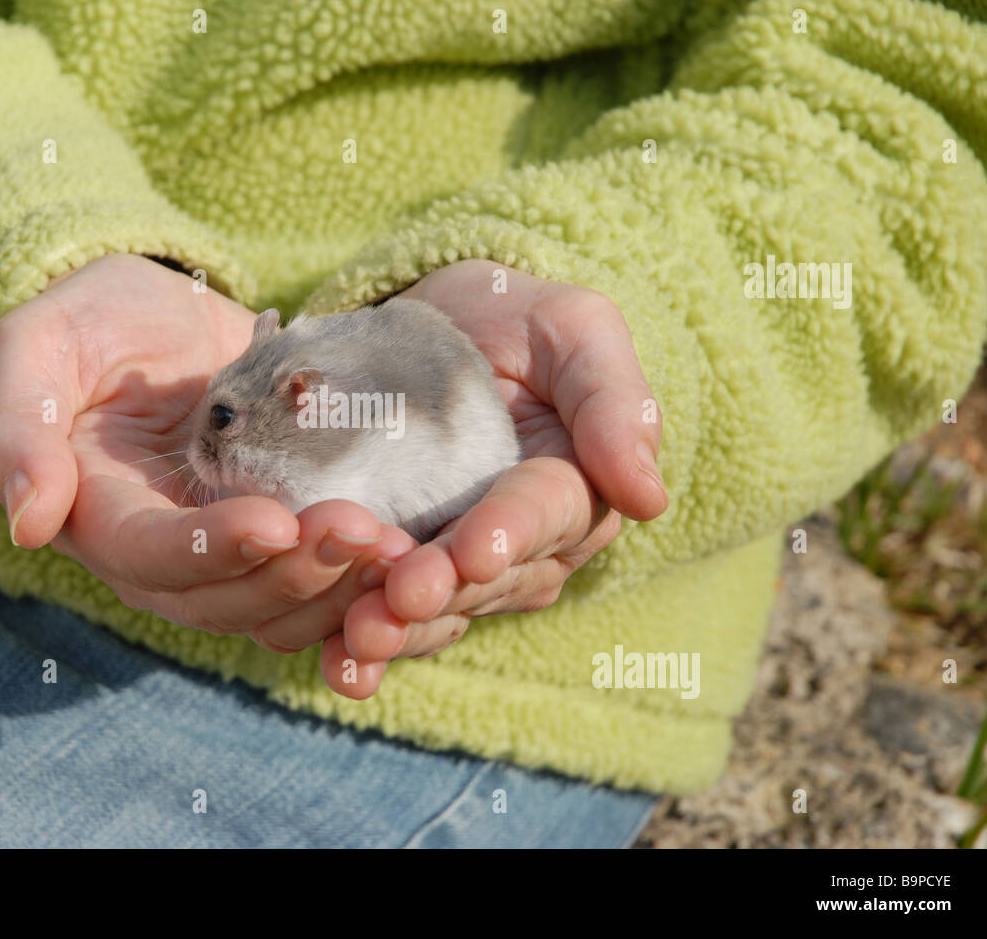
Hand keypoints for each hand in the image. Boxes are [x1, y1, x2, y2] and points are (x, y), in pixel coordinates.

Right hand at [0, 254, 396, 634]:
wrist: (166, 315)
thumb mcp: (37, 345)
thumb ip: (16, 424)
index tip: (275, 524)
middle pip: (222, 598)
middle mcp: (159, 554)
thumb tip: (28, 521)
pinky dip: (358, 582)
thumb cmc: (94, 321)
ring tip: (398, 548)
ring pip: (274, 606)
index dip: (209, 551)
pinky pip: (313, 583)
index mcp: (97, 515)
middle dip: (294, 573)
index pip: (147, 555)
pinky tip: (409, 552)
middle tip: (366, 532)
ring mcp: (220, 553)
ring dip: (336, 589)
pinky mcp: (274, 535)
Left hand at [319, 259, 668, 697]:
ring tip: (358, 638)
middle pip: (484, 577)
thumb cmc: (516, 320)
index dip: (507, 533)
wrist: (435, 326)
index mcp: (571, 486)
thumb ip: (613, 401)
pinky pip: (389, 615)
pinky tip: (337, 665)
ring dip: (399, 630)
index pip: (543, 513)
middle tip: (397, 599)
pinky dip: (359, 643)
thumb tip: (649, 497)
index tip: (471, 552)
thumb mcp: (573, 329)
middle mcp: (524, 545)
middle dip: (441, 591)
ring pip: (438, 611)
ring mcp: (461, 569)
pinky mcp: (402, 574)